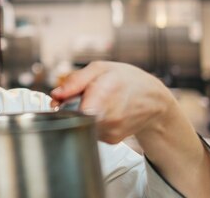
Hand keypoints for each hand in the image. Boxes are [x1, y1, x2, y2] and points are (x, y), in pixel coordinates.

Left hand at [50, 61, 174, 143]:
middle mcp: (110, 116)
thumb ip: (75, 80)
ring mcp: (111, 130)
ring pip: (81, 125)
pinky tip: (100, 112)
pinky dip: (90, 122)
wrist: (154, 100)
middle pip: (74, 117)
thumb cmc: (126, 79)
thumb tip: (56, 94)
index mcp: (105, 93)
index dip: (62, 105)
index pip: (75, 109)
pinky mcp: (111, 140)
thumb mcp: (100, 68)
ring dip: (80, 115)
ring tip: (92, 102)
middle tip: (74, 98)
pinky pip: (91, 131)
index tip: (59, 100)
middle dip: (68, 108)